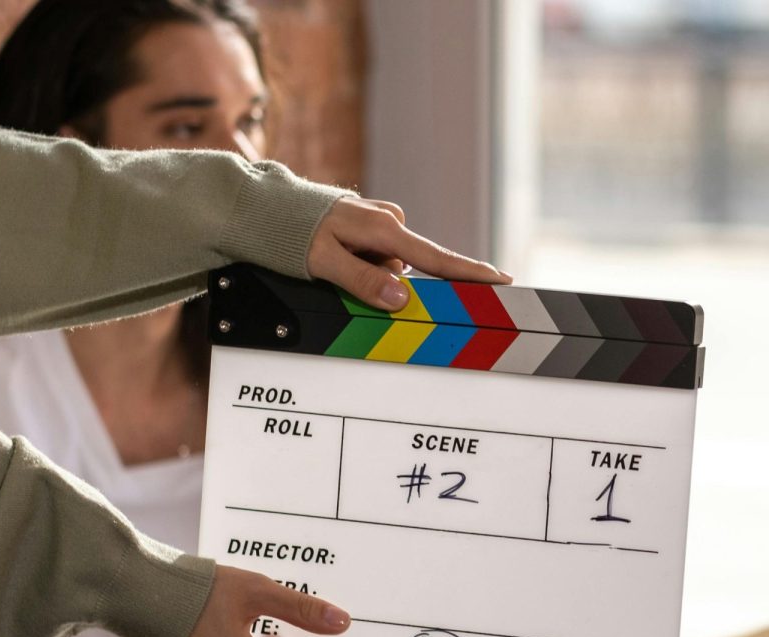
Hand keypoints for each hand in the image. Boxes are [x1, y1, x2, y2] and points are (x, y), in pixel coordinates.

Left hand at [307, 197, 511, 311]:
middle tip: (343, 273)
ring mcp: (380, 222)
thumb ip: (362, 280)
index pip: (436, 258)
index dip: (470, 272)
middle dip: (385, 283)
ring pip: (389, 266)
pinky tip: (335, 257)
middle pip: (408, 268)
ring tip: (329, 262)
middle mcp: (388, 221)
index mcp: (383, 228)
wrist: (266, 206)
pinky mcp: (369, 226)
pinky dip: (361, 265)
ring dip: (366, 274)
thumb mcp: (322, 261)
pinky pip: (376, 257)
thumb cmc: (291, 231)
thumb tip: (400, 297)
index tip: (501, 280)